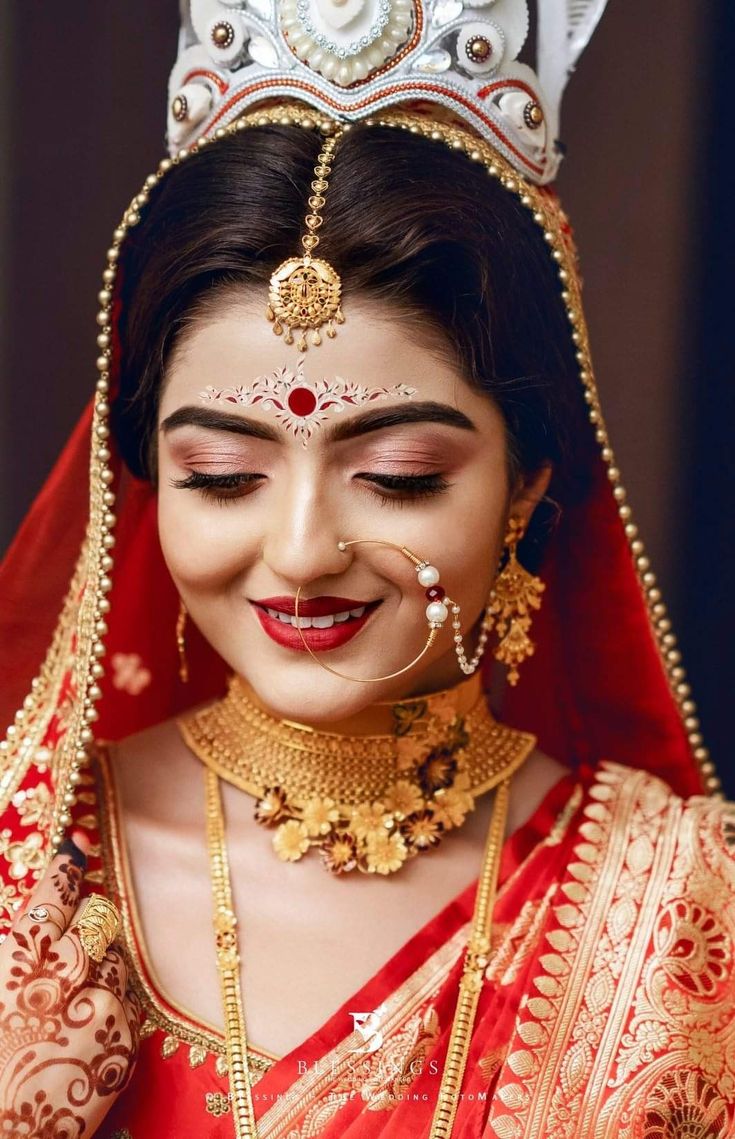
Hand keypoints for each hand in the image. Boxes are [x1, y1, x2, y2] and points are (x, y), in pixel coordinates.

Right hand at [0, 831, 140, 1136]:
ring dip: (98, 964)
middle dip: (85, 919)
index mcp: (27, 951)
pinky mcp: (125, 1037)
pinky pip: (125, 1000)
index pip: (60, 887)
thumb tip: (24, 923)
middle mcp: (72, 967)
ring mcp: (104, 1001)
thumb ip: (12, 949)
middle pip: (98, 915)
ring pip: (115, 957)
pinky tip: (83, 1025)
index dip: (68, 862)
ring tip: (68, 995)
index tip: (77, 845)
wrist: (3, 1137)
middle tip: (70, 933)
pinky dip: (108, 1002)